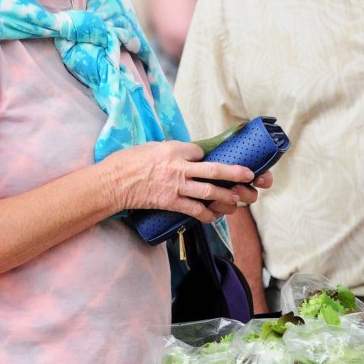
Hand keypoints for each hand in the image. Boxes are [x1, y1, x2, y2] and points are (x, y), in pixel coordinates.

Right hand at [103, 140, 260, 223]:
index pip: (201, 151)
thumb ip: (170, 151)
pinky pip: (194, 210)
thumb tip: (184, 155)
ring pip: (209, 192)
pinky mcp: (170, 202)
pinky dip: (207, 214)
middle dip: (235, 174)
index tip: (213, 160)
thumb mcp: (151, 147)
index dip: (209, 156)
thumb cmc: (127, 162)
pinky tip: (214, 216)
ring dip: (227, 197)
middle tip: (250, 176)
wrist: (113, 183)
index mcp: (174, 149)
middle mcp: (179, 167)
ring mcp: (176, 186)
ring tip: (238, 200)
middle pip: (214, 170)